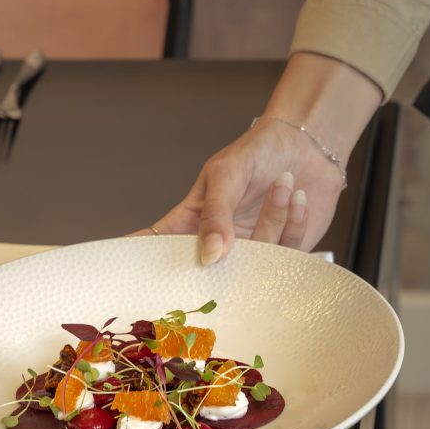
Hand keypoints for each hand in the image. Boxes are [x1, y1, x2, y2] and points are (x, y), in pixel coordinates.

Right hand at [133, 117, 345, 259]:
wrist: (307, 147)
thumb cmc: (257, 153)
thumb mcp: (227, 173)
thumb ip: (216, 214)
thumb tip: (210, 256)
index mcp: (193, 222)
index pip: (159, 246)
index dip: (139, 265)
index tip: (122, 280)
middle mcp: (221, 244)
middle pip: (209, 274)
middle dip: (220, 271)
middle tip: (228, 261)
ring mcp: (253, 253)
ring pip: (259, 260)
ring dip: (274, 218)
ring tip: (283, 183)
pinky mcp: (285, 254)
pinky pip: (290, 254)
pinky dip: (295, 223)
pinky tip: (297, 198)